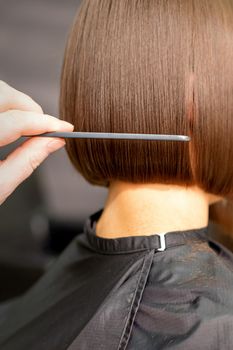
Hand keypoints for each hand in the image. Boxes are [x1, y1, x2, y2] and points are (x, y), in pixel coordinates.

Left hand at [0, 80, 73, 204]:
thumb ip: (28, 160)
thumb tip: (53, 142)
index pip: (17, 121)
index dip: (46, 123)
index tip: (64, 128)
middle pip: (4, 95)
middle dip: (30, 108)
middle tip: (44, 128)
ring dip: (15, 102)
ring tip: (26, 124)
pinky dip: (3, 105)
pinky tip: (6, 119)